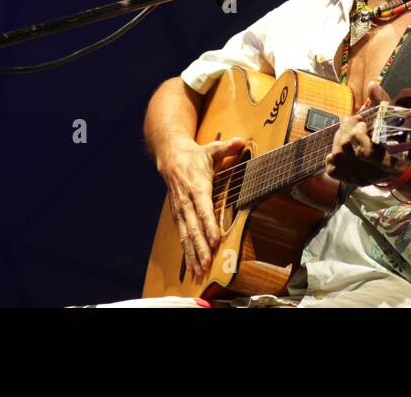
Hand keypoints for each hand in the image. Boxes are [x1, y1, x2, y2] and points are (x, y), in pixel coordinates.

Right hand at [157, 135, 244, 278]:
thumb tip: (240, 140)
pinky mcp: (178, 215)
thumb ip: (227, 147)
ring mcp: (180, 210)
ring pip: (186, 235)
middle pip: (193, 227)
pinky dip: (186, 252)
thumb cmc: (196, 155)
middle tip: (207, 264)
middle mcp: (187, 200)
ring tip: (199, 270)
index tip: (215, 240)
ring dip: (193, 253)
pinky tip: (192, 267)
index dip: (209, 225)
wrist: (170, 157)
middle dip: (200, 246)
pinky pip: (182, 236)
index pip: (203, 208)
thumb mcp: (212, 148)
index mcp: (197, 185)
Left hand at [325, 83, 403, 185]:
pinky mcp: (350, 180)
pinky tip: (339, 150)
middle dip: (345, 130)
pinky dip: (331, 158)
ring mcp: (360, 179)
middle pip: (345, 150)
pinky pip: (332, 170)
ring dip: (338, 140)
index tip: (362, 123)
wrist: (400, 170)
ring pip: (337, 157)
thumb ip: (383, 104)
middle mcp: (372, 174)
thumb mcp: (395, 122)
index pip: (363, 152)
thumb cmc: (400, 142)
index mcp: (386, 161)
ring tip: (346, 132)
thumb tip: (372, 86)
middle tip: (351, 122)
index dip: (358, 133)